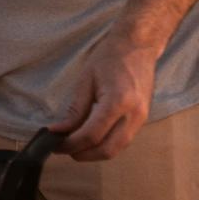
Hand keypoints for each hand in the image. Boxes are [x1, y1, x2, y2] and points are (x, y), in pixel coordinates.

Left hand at [46, 23, 163, 160]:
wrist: (139, 45)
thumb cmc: (110, 57)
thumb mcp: (86, 80)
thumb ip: (75, 110)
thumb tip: (58, 131)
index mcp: (118, 101)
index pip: (92, 135)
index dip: (71, 144)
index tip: (55, 143)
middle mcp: (133, 114)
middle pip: (107, 150)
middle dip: (83, 154)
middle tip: (64, 148)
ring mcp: (142, 118)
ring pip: (117, 149)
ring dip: (95, 152)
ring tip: (75, 144)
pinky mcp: (143, 119)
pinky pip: (123, 140)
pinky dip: (106, 144)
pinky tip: (91, 138)